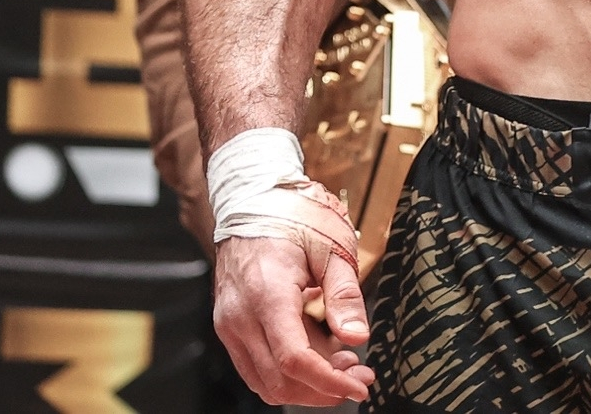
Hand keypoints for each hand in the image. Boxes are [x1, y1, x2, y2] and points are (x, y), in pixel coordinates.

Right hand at [212, 211, 374, 405]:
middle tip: (360, 376)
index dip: (329, 382)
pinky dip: (288, 372)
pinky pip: (256, 366)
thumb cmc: (290, 217)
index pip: (294, 360)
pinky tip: (320, 355)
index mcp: (266, 295)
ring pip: (264, 381)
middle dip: (323, 389)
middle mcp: (239, 317)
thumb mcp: (331, 247)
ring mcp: (230, 324)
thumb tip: (358, 337)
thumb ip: (345, 295)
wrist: (250, 201)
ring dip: (306, 385)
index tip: (359, 387)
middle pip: (278, 380)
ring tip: (345, 365)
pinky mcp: (230, 326)